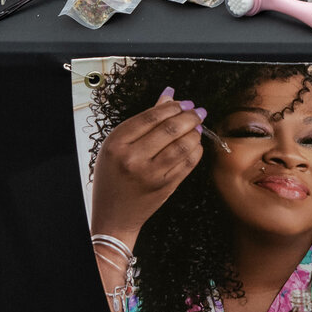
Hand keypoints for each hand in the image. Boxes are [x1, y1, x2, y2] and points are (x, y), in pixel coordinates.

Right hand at [90, 88, 204, 246]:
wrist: (114, 216)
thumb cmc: (113, 177)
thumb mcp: (118, 146)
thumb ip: (143, 121)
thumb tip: (169, 95)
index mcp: (116, 144)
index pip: (151, 116)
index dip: (172, 106)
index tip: (184, 103)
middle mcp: (133, 158)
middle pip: (170, 128)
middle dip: (190, 116)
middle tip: (197, 111)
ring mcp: (151, 174)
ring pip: (184, 144)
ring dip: (196, 132)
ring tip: (198, 126)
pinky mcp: (166, 186)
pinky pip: (189, 162)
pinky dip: (197, 149)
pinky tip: (195, 144)